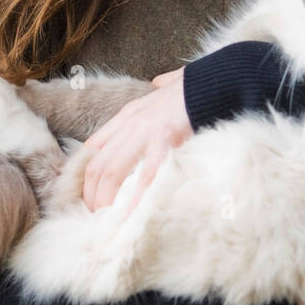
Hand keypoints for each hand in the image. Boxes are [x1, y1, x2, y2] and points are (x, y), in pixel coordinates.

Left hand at [80, 68, 190, 214]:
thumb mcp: (170, 83)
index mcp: (129, 113)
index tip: (89, 195)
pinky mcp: (164, 142)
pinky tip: (131, 217)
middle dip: (91, 194)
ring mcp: (145, 133)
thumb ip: (162, 85)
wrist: (217, 82)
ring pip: (111, 172)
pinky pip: (144, 178)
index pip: (94, 147)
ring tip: (106, 222)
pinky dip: (135, 200)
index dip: (86, 175)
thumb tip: (159, 82)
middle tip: (95, 217)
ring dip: (105, 200)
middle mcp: (131, 123)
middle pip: (97, 164)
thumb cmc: (198, 87)